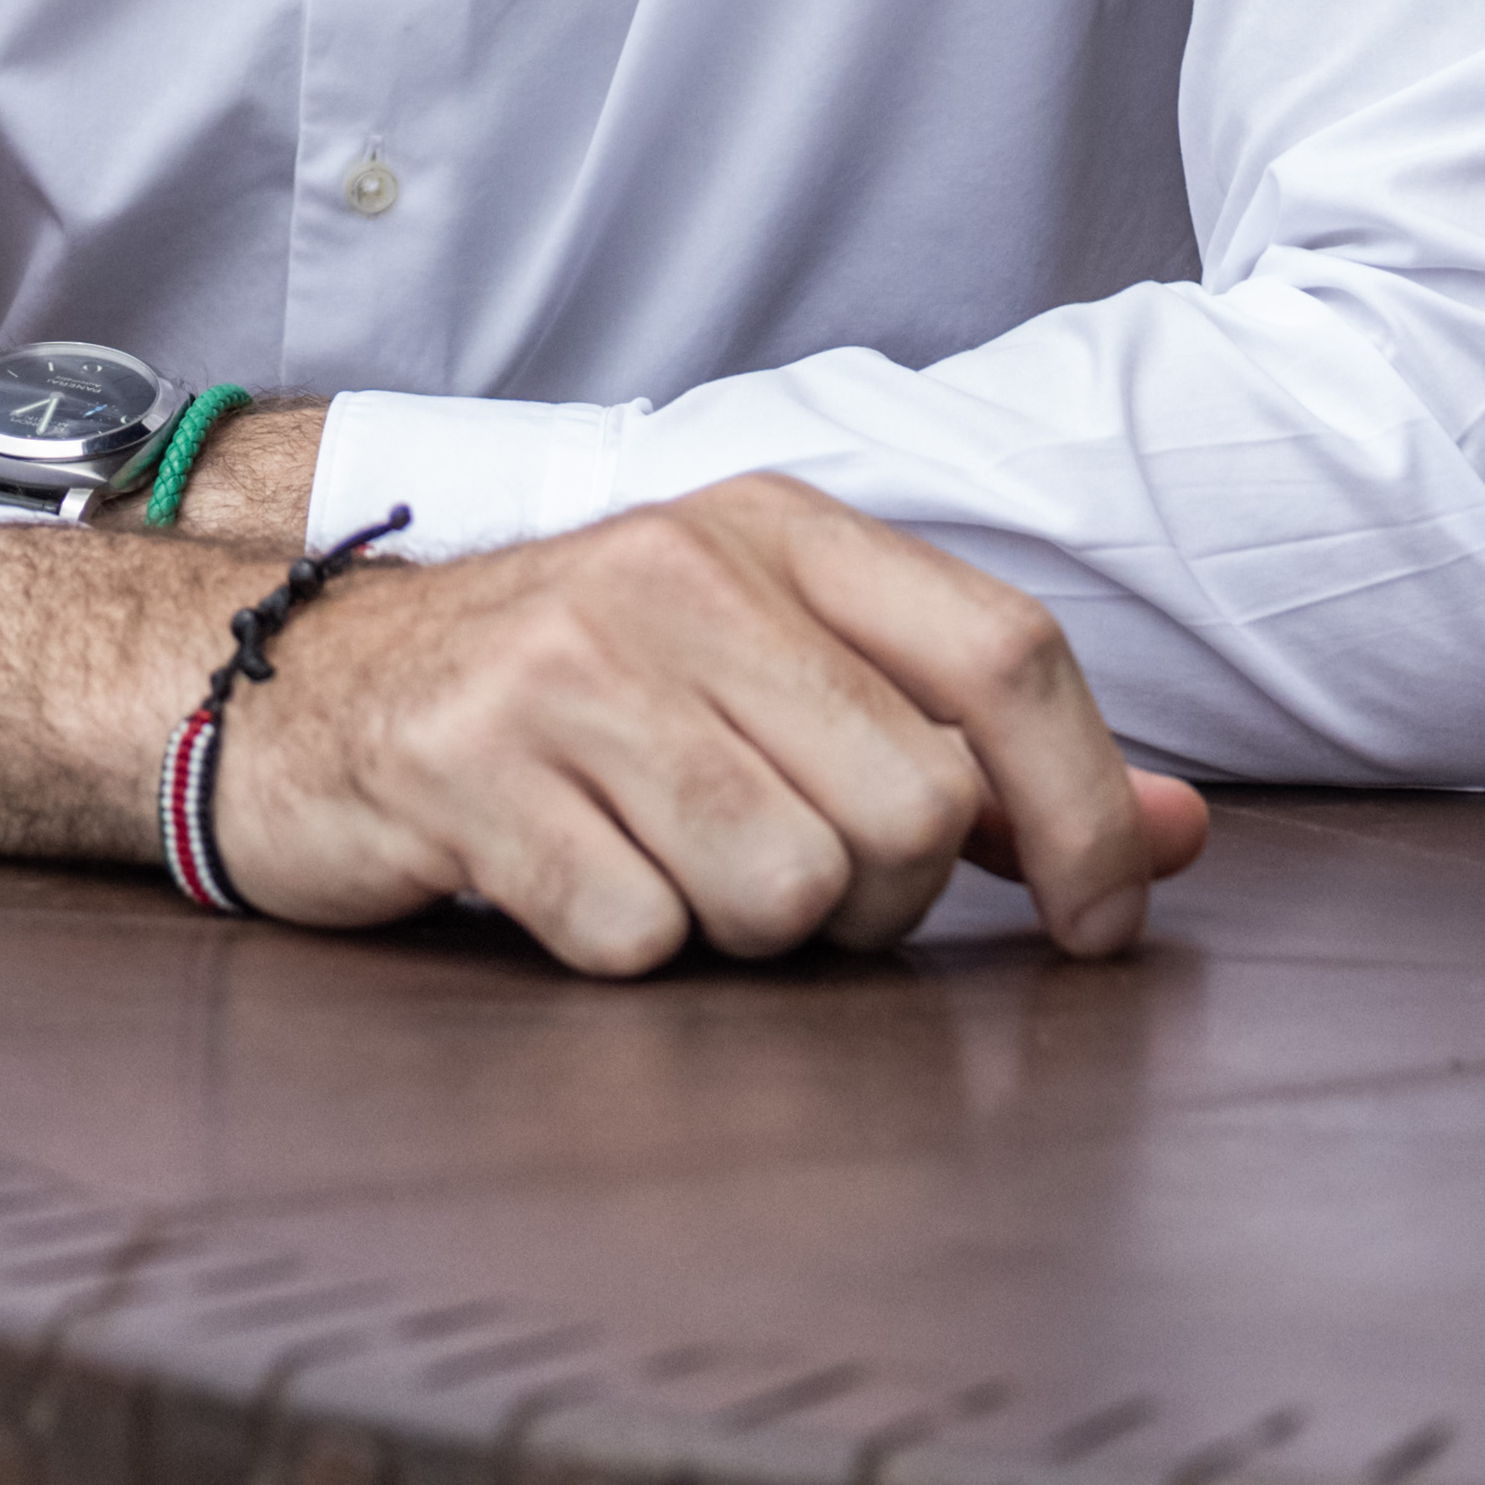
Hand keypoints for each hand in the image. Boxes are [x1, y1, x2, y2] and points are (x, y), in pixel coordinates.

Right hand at [209, 476, 1198, 968]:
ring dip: (750, 935)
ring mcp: (566, 667)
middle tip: (796, 888)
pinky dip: (625, 953)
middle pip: (916, 807)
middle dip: (884, 901)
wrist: (297, 691)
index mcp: (776, 530)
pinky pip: (642, 939)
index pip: (1007, 654)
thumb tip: (1188, 835)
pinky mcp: (469, 771)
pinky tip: (568, 890)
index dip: (1089, 810)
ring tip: (669, 875)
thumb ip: (979, 750)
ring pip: (789, 888)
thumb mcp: (773, 676)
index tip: (1099, 920)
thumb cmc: (567, 697)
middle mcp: (679, 572)